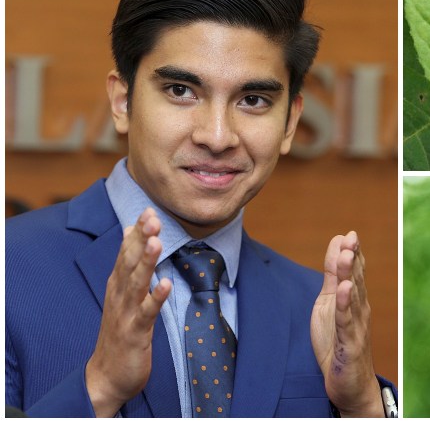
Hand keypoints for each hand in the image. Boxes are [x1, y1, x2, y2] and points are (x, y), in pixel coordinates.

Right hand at [85, 208, 171, 416]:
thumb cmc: (120, 330)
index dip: (137, 232)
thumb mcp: (123, 294)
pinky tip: (166, 284)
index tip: (148, 209)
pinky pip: (146, 313)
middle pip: (128, 262)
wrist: (108, 375)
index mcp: (117, 284)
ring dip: (146, 262)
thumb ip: (129, 265)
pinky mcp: (134, 332)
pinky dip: (155, 298)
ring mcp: (125, 313)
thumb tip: (133, 234)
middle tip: (151, 216)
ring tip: (157, 241)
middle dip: (140, 239)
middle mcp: (119, 294)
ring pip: (136, 283)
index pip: (125, 252)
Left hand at [311, 231, 382, 416]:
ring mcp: (356, 326)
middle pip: (356, 279)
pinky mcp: (349, 344)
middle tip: (351, 237)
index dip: (352, 253)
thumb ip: (332, 276)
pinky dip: (345, 304)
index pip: (356, 272)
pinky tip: (344, 289)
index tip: (349, 234)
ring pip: (352, 297)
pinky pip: (346, 321)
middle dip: (353, 258)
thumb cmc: (339, 343)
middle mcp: (360, 310)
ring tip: (347, 255)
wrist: (350, 384)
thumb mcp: (330, 304)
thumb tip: (336, 247)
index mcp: (355, 300)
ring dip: (349, 275)